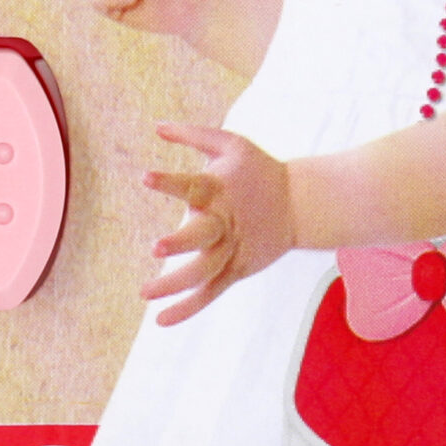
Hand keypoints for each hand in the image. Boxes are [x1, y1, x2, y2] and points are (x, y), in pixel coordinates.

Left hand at [140, 123, 296, 327]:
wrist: (301, 203)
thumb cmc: (258, 169)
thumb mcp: (230, 143)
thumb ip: (193, 135)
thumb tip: (157, 126)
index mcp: (219, 190)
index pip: (192, 185)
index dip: (170, 182)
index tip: (145, 177)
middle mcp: (224, 222)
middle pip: (203, 235)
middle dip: (181, 241)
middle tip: (156, 248)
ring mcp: (232, 249)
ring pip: (204, 272)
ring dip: (175, 284)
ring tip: (144, 293)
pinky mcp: (237, 269)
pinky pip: (211, 292)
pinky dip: (188, 307)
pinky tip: (161, 319)